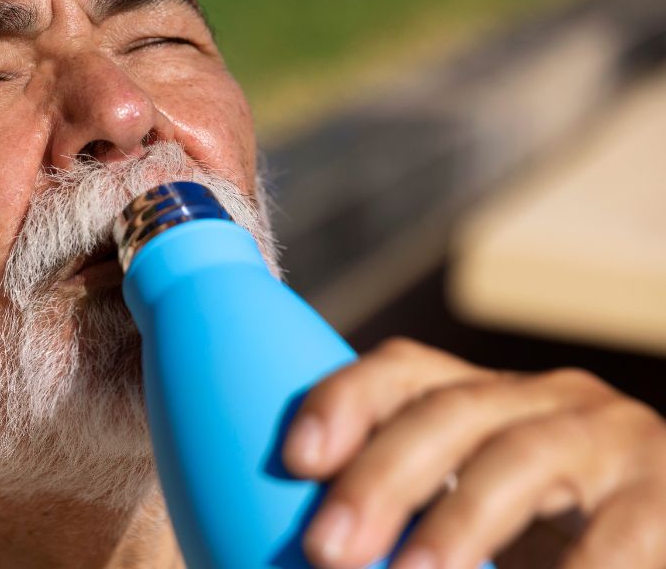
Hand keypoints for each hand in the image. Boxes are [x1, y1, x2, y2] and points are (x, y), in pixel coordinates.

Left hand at [282, 337, 665, 568]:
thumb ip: (406, 515)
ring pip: (518, 461)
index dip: (343, 402)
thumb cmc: (552, 540)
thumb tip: (315, 553)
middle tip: (325, 549)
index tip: (294, 459)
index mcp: (488, 399)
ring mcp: (614, 440)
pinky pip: (613, 539)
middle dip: (379, 478)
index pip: (402, 372)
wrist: (660, 532)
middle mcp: (548, 400)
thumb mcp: (476, 512)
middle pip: (447, 413)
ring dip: (457, 525)